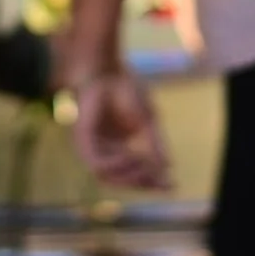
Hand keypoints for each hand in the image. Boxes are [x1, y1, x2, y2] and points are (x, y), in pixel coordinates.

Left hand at [71, 70, 172, 191]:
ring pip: (107, 177)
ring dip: (129, 175)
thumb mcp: (147, 120)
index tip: (173, 186)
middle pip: (122, 179)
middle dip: (143, 183)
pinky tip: (132, 156)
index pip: (135, 173)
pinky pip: (97, 164)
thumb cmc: (126, 89)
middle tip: (162, 181)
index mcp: (119, 148)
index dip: (153, 183)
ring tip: (147, 165)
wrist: (107, 69)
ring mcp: (91, 147)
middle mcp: (104, 151)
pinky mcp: (82, 140)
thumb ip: (155, 144)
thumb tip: (168, 166)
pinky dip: (116, 165)